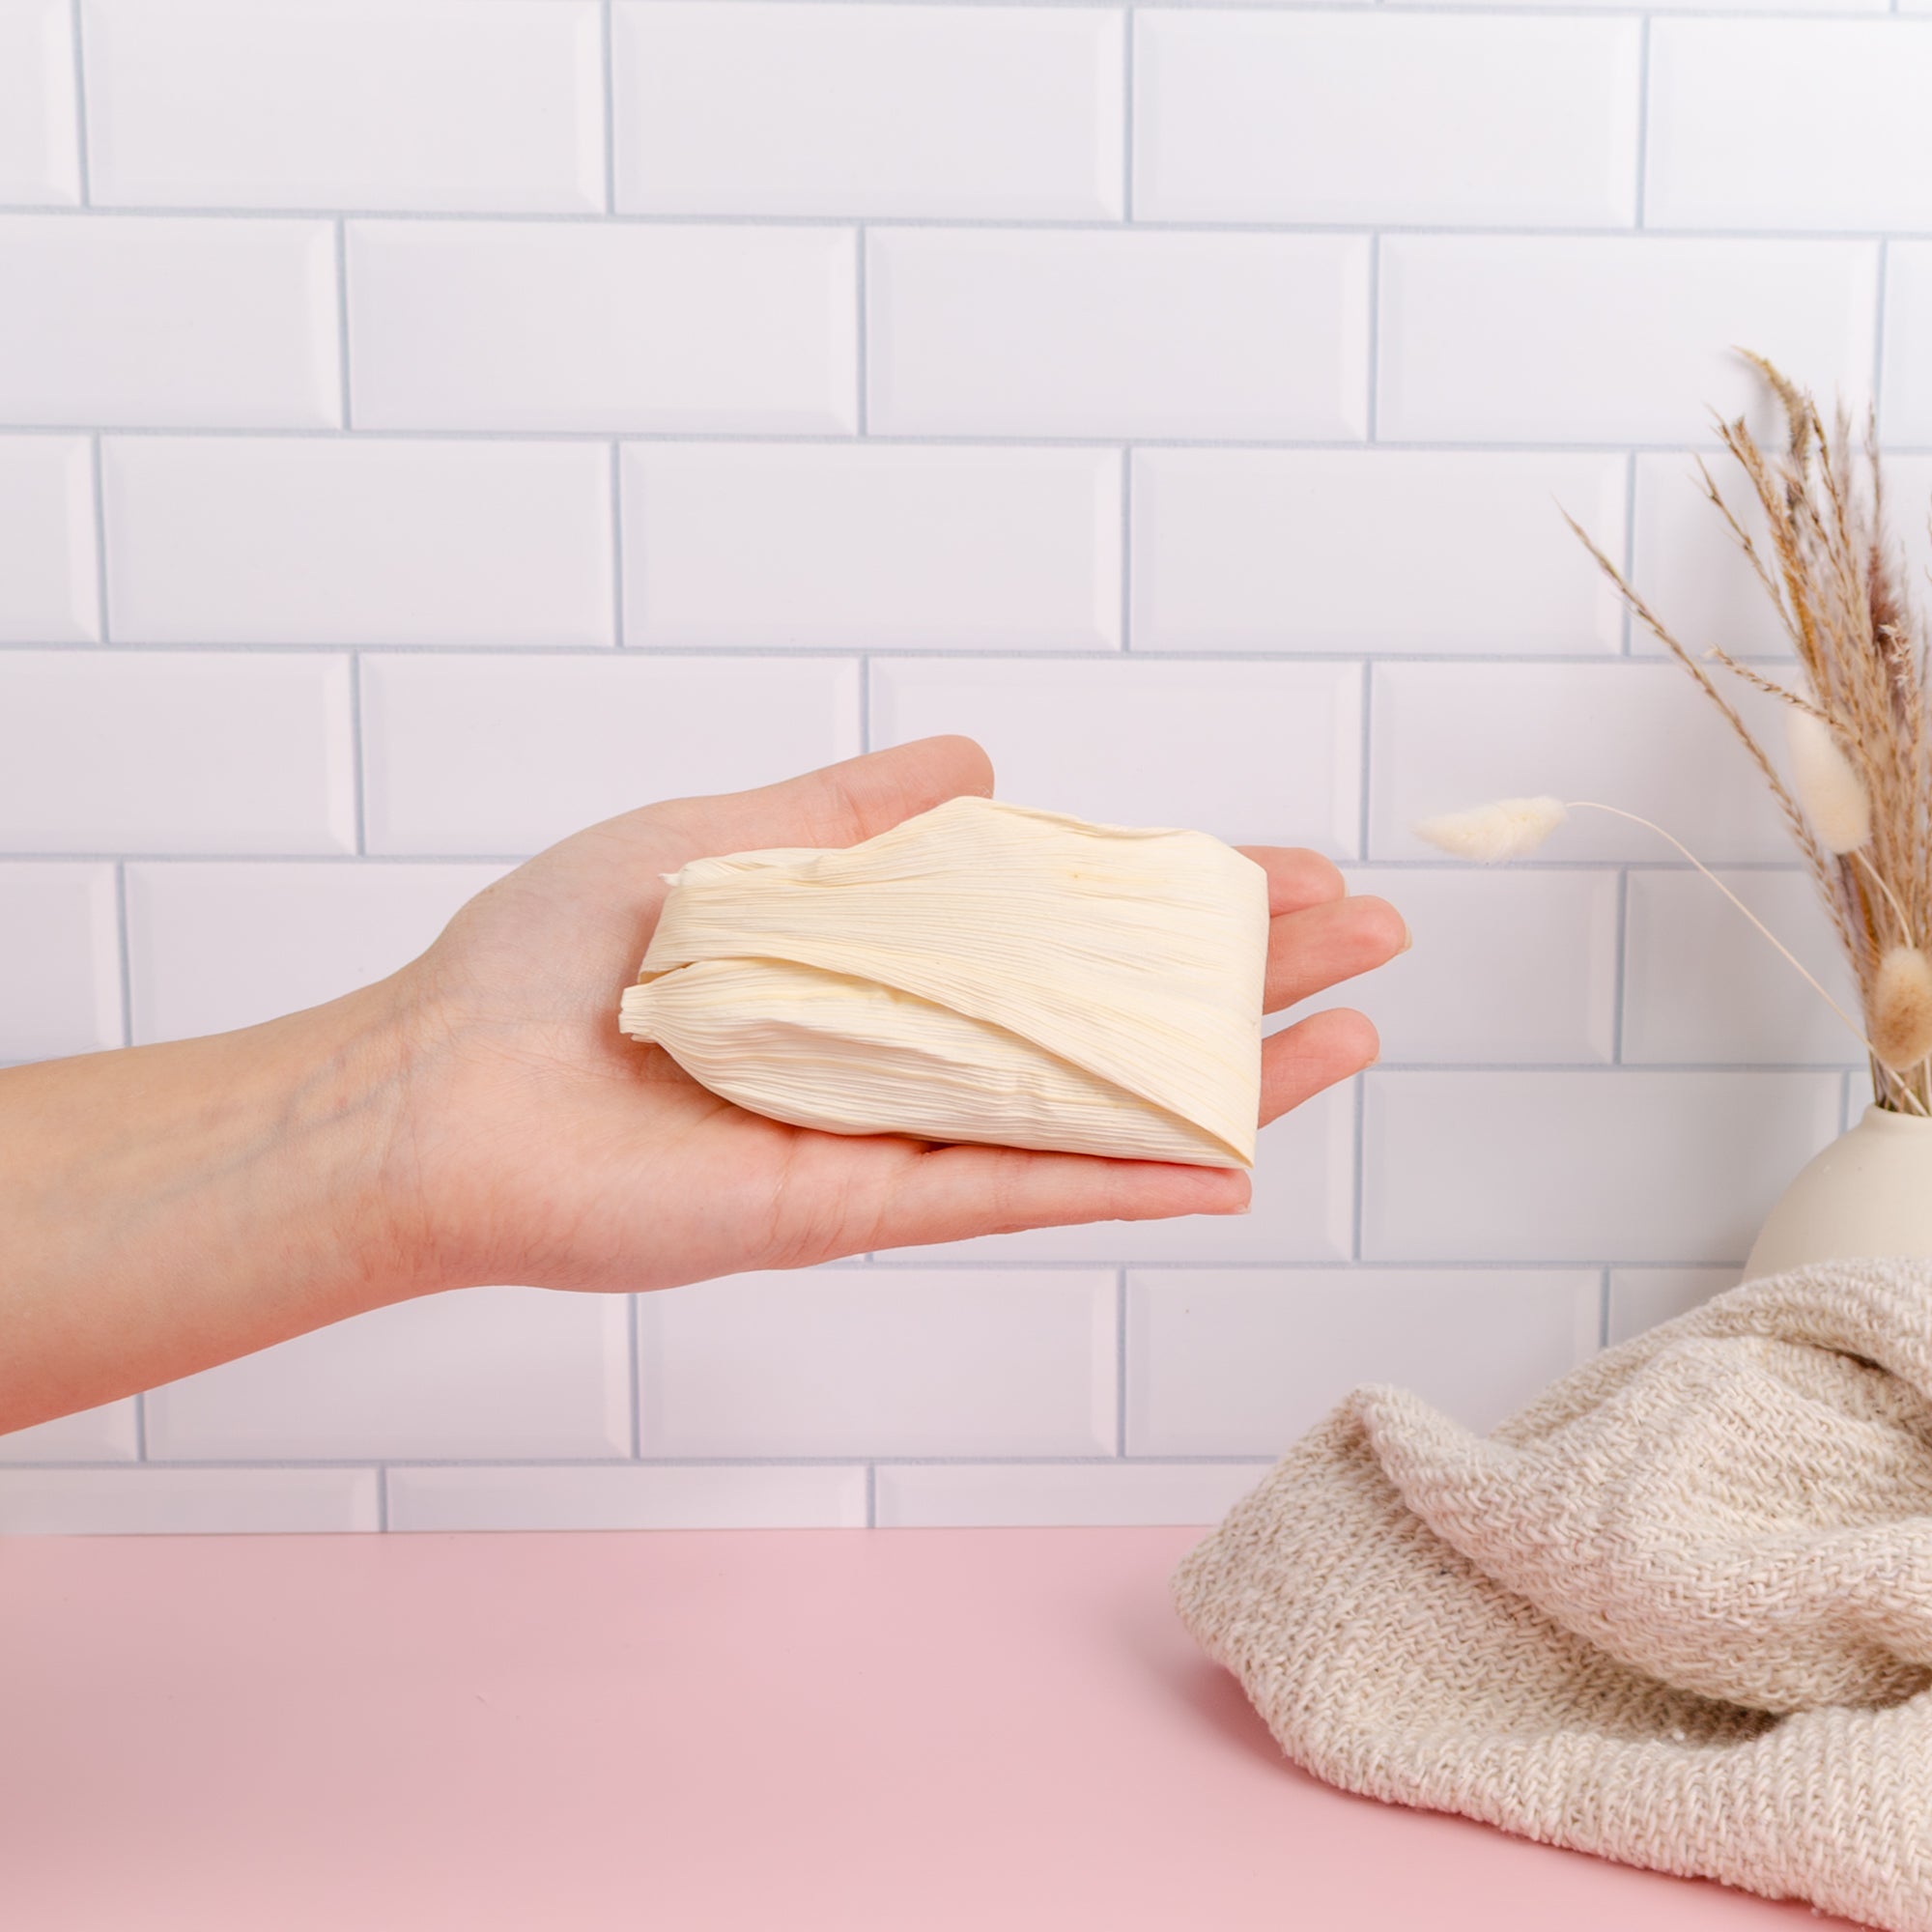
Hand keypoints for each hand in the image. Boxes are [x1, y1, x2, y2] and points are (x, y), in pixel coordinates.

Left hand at [392, 736, 1404, 1294]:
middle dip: (1244, 975)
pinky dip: (1123, 1180)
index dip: (1176, 898)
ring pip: (1092, 1108)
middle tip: (1372, 934)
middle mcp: (911, 1050)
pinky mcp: (856, 1207)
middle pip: (1111, 1014)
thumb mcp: (720, 833)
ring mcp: (896, 1135)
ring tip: (1355, 1036)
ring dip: (1226, 1075)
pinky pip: (1015, 1191)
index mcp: (885, 960)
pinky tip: (1231, 1158)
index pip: (1066, 926)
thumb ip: (853, 807)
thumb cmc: (552, 960)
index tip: (1283, 867)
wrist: (438, 1089)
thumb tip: (982, 761)